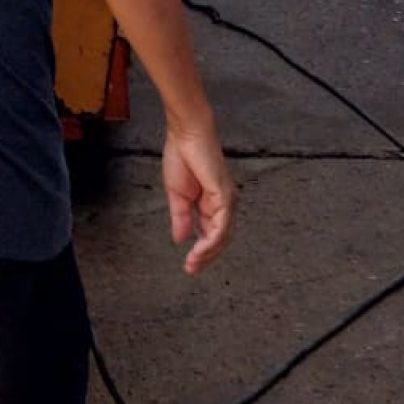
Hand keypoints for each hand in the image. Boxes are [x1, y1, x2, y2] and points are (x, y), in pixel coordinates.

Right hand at [162, 121, 235, 274]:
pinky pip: (221, 226)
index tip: (188, 265)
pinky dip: (211, 241)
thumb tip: (181, 239)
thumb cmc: (182, 157)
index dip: (201, 251)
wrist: (185, 134)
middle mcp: (224, 205)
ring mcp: (226, 201)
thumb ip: (181, 218)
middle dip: (206, 257)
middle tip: (191, 270)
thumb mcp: (177, 195)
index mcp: (212, 204)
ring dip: (208, 253)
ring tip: (193, 264)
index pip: (211, 234)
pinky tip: (199, 250)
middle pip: (220, 240)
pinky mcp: (224, 196)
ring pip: (223, 236)